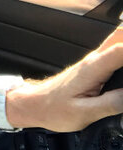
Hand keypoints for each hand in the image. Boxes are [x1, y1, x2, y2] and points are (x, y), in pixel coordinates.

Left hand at [5, 25, 122, 131]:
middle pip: (121, 36)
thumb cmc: (54, 109)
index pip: (122, 50)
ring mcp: (94, 60)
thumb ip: (111, 104)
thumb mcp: (84, 113)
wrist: (34, 104)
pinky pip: (116, 49)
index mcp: (93, 68)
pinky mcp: (95, 65)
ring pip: (118, 39)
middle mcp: (94, 59)